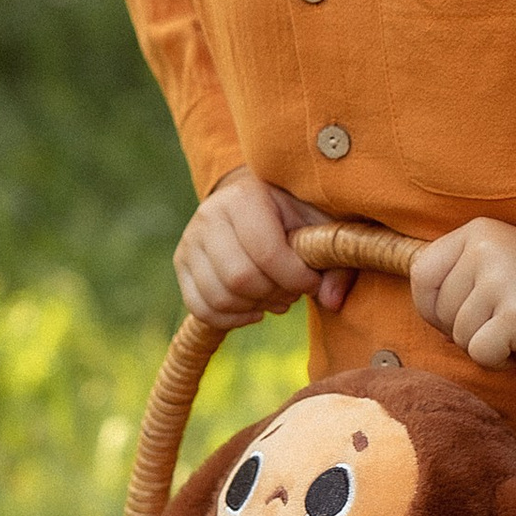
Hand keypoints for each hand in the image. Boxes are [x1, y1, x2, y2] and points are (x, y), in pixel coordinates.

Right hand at [174, 168, 354, 327]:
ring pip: (219, 297)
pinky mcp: (181, 263)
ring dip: (254, 307)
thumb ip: (334, 261)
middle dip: (274, 294)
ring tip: (274, 296)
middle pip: (240, 279)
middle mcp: (209, 215)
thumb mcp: (319, 226)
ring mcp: (190, 240)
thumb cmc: (293, 215)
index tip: (313, 282)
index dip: (295, 279)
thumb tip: (332, 301)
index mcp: (245, 197)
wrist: (253, 201)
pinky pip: (200, 308)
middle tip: (292, 290)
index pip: (266, 253)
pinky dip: (231, 319)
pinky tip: (254, 309)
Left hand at [409, 217, 515, 368]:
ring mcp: (501, 281)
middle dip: (462, 330)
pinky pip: (481, 353)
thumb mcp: (500, 255)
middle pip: (441, 311)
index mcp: (476, 232)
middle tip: (500, 323)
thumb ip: (460, 272)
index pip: (422, 275)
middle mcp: (485, 251)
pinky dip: (497, 360)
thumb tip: (425, 313)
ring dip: (484, 345)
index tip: (456, 317)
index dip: (431, 306)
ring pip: (460, 336)